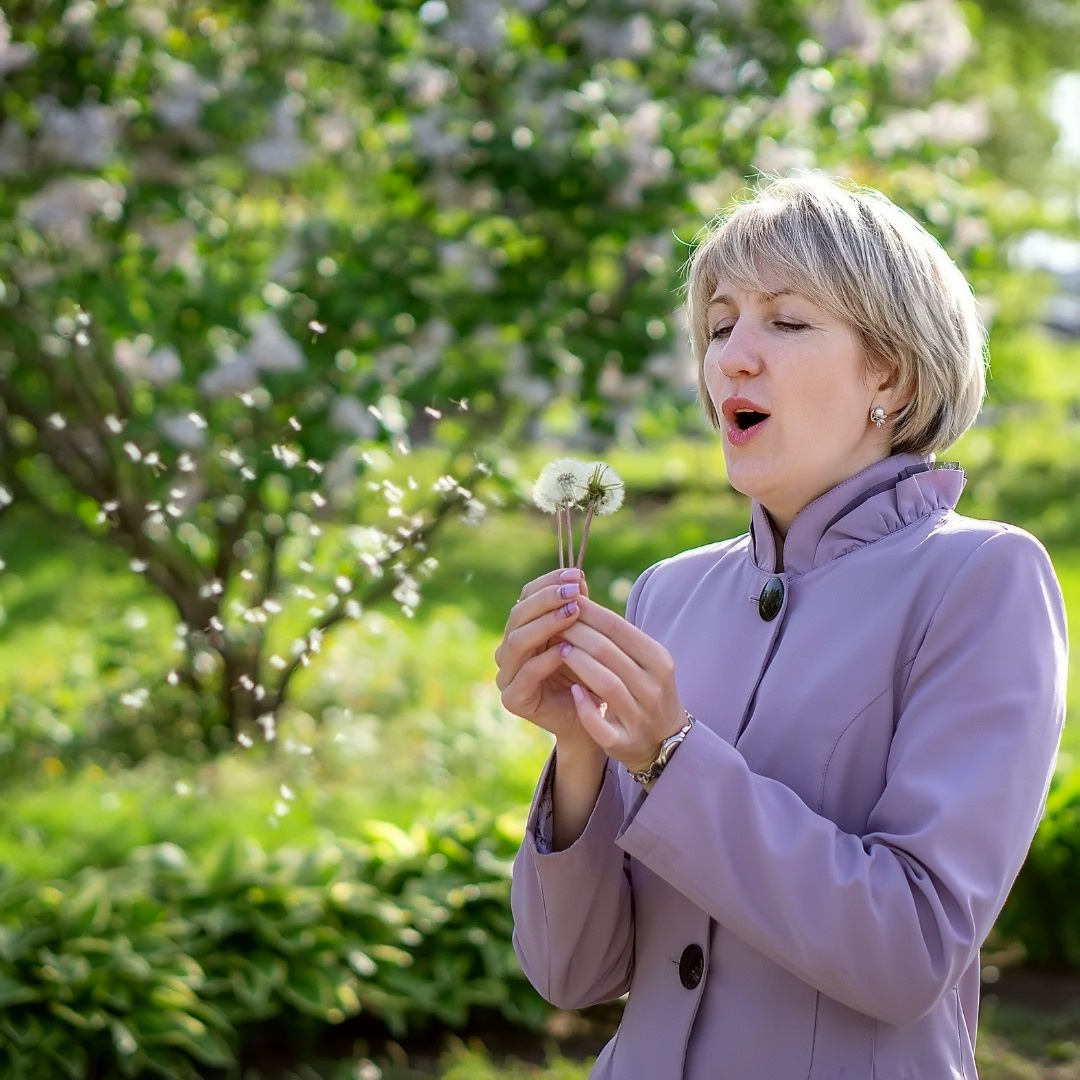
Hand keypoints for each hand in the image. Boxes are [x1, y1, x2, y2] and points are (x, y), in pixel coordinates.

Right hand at [495, 567, 598, 750]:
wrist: (591, 720)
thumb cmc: (588, 674)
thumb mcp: (584, 636)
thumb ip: (577, 610)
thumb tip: (577, 578)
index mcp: (521, 630)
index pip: (525, 597)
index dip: (548, 583)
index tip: (576, 574)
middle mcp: (508, 651)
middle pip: (518, 616)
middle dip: (547, 599)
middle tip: (574, 591)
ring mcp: (506, 676)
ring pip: (517, 641)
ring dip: (546, 624)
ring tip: (573, 612)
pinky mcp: (513, 699)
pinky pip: (526, 673)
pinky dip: (547, 659)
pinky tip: (569, 649)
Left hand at [557, 597, 687, 773]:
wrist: (666, 740)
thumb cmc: (646, 688)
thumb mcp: (643, 658)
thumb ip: (616, 635)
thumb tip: (578, 599)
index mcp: (659, 661)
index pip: (618, 627)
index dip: (587, 613)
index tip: (564, 603)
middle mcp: (653, 687)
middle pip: (606, 651)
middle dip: (574, 633)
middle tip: (551, 624)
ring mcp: (640, 717)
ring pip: (605, 682)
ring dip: (577, 663)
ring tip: (558, 650)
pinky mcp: (625, 743)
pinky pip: (600, 723)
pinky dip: (584, 707)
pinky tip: (572, 691)